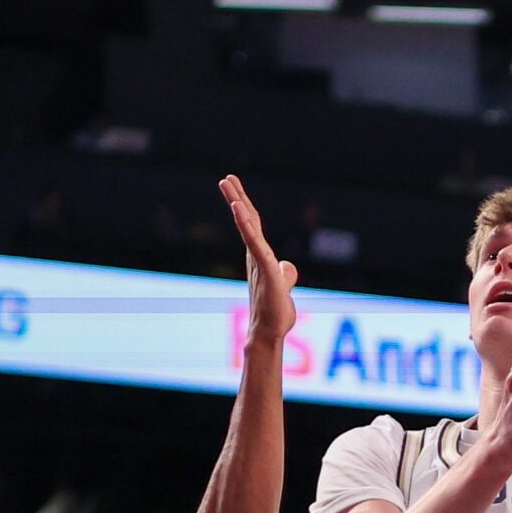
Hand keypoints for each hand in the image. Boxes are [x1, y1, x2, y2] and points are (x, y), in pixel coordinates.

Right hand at [221, 175, 298, 344]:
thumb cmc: (275, 313)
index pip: (254, 225)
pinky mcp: (266, 269)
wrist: (270, 333)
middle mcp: (256, 256)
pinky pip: (254, 242)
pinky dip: (246, 225)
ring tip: (228, 185)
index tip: (234, 187)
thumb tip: (286, 266)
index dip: (245, 206)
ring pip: (248, 227)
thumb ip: (285, 273)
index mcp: (261, 256)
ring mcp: (260, 261)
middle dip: (236, 198)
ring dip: (238, 204)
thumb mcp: (284, 286)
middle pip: (247, 220)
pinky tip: (239, 209)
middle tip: (225, 178)